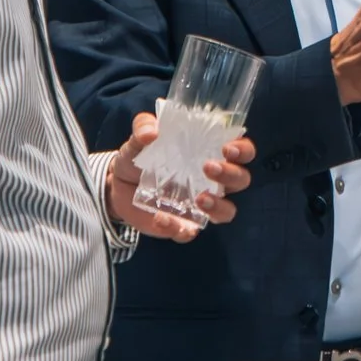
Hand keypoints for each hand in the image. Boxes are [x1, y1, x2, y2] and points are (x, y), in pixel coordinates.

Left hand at [107, 111, 254, 241]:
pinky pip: (188, 232)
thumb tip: (152, 132)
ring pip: (227, 211)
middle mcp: (213, 181)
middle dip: (231, 174)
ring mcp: (200, 205)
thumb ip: (143, 127)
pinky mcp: (182, 225)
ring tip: (199, 199)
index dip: (242, 150)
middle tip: (208, 167)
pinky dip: (178, 228)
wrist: (117, 185)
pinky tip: (161, 218)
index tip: (228, 148)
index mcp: (210, 154)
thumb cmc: (140, 155)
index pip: (242, 151)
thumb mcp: (139, 137)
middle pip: (241, 180)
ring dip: (218, 206)